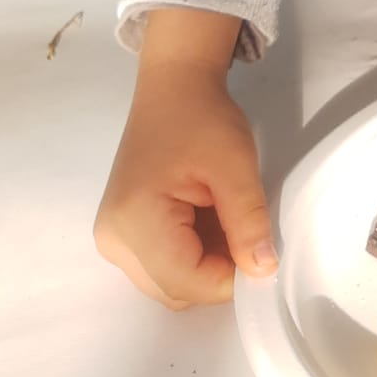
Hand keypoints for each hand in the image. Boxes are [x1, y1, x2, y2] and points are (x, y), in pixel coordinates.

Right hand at [95, 8, 276, 308]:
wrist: (174, 88)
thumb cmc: (204, 119)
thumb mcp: (236, 167)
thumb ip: (248, 222)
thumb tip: (264, 272)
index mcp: (134, 222)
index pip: (186, 282)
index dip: (229, 276)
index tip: (257, 249)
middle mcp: (113, 240)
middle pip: (174, 289)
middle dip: (217, 271)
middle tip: (243, 228)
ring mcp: (113, 239)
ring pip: (168, 282)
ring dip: (204, 263)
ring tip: (222, 216)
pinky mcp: (121, 233)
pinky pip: (161, 265)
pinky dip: (190, 253)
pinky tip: (206, 218)